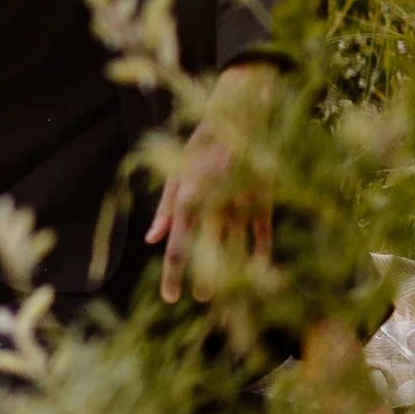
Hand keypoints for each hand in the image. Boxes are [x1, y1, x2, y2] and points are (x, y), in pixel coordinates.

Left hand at [145, 63, 279, 303]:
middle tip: (199, 298)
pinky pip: (262, 237)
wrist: (240, 115)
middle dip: (203, 280)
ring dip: (231, 275)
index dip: (173, 276)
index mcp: (187, 198)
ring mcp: (241, 204)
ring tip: (223, 297)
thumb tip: (152, 239)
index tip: (170, 298)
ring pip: (236, 251)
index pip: (178, 247)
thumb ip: (165, 207)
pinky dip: (260, 257)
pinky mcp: (263, 200)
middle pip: (208, 255)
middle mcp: (214, 206)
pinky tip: (258, 274)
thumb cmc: (201, 142)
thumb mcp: (174, 169)